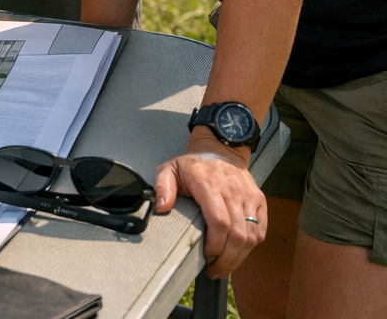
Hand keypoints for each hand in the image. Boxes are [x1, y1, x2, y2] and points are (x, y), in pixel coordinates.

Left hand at [154, 132, 264, 277]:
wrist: (220, 150)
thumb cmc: (193, 164)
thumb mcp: (169, 169)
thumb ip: (162, 187)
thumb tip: (161, 207)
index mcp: (209, 184)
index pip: (219, 221)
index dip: (215, 244)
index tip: (206, 256)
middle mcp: (233, 191)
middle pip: (237, 234)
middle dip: (227, 258)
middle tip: (215, 271)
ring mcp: (249, 196)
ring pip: (251, 235)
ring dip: (239, 257)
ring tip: (225, 267)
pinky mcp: (259, 201)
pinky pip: (260, 229)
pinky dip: (251, 246)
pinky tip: (239, 254)